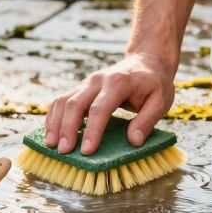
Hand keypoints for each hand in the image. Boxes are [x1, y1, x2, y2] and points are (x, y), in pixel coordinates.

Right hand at [44, 52, 176, 154]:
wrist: (146, 60)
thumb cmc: (154, 83)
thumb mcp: (161, 101)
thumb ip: (147, 121)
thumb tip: (133, 142)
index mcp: (118, 82)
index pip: (100, 108)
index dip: (92, 130)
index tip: (86, 151)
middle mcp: (98, 80)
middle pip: (75, 103)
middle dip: (67, 129)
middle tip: (63, 152)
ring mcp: (87, 83)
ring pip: (63, 100)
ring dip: (55, 123)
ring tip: (50, 145)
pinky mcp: (81, 87)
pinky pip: (61, 100)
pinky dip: (53, 117)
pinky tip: (51, 133)